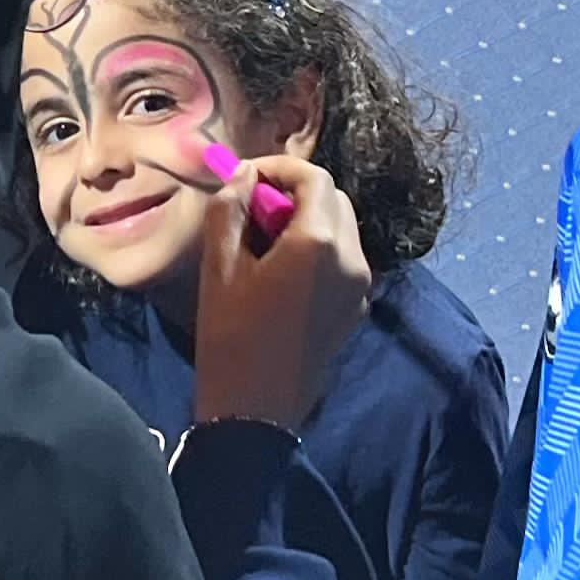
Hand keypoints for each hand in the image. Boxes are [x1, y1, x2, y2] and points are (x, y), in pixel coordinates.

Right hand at [191, 157, 370, 430]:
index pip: (313, 177)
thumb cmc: (230, 336)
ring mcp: (360, 286)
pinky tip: (283, 271)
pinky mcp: (357, 308)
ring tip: (264, 240)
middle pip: (333, 199)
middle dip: (295, 193)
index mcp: (319, 243)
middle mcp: (352, 259)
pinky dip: (319, 249)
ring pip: (342, 228)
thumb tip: (243, 176)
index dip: (279, 169)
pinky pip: (344, 260)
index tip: (246, 178)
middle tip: (252, 209)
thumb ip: (230, 209)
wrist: (255, 411)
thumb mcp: (219, 267)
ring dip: (308, 220)